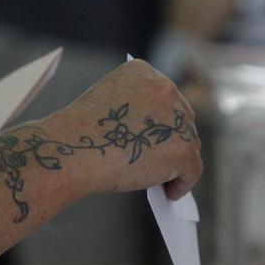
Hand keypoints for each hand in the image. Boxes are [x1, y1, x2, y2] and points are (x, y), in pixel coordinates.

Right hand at [45, 59, 201, 199]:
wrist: (71, 150)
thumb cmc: (80, 134)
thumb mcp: (108, 107)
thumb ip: (135, 112)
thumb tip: (158, 139)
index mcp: (142, 71)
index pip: (164, 96)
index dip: (163, 120)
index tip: (157, 137)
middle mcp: (164, 87)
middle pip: (183, 118)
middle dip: (176, 139)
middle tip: (165, 161)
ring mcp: (177, 117)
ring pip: (190, 143)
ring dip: (180, 162)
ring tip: (166, 179)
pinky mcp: (183, 148)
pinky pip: (193, 170)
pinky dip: (183, 184)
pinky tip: (169, 193)